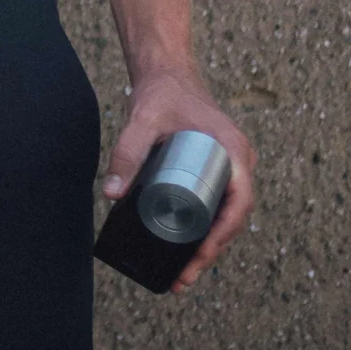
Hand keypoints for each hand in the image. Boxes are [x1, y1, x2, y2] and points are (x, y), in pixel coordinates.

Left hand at [104, 68, 256, 291]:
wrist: (167, 71)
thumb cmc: (162, 93)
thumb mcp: (143, 122)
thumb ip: (127, 154)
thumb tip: (111, 194)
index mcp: (234, 151)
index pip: (238, 204)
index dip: (221, 236)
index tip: (200, 256)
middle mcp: (239, 161)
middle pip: (233, 217)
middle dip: (211, 252)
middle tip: (184, 277)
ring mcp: (231, 165)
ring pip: (227, 214)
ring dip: (210, 246)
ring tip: (184, 274)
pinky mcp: (218, 167)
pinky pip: (220, 203)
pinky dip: (209, 228)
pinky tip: (191, 249)